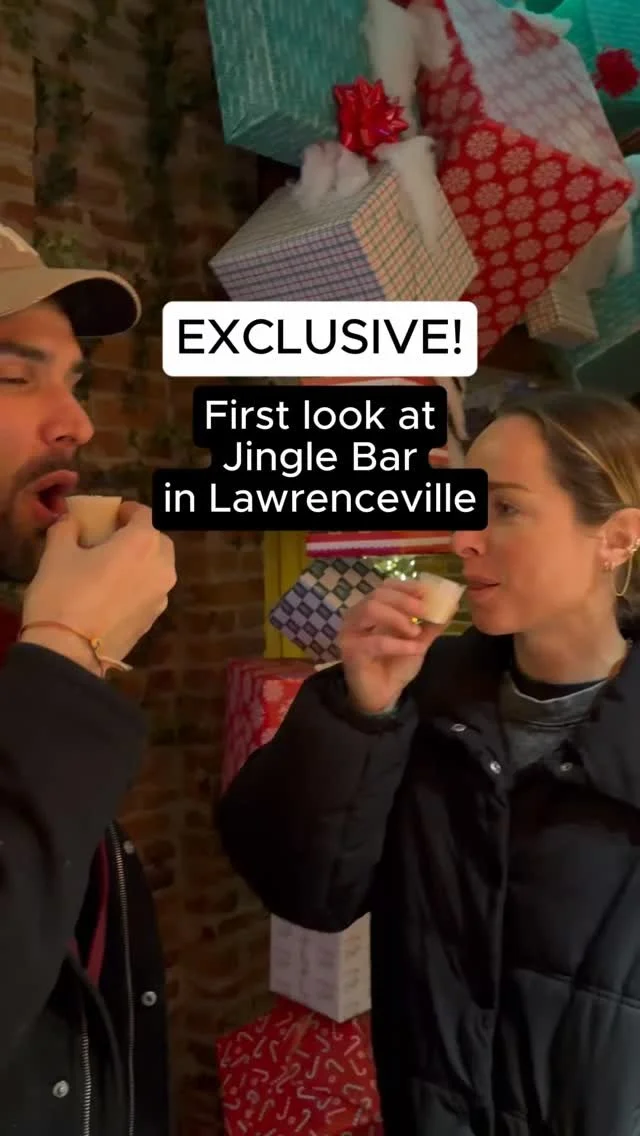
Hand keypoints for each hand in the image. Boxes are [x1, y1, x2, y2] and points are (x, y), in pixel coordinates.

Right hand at [20, 502, 175, 674]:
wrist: (69, 652)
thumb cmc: (64, 594)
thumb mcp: (57, 553)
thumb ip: (68, 529)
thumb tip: (71, 521)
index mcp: (143, 542)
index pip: (144, 514)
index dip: (128, 510)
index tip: (112, 514)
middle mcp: (162, 567)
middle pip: (158, 541)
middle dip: (140, 536)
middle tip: (112, 540)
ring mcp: (162, 596)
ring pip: (158, 568)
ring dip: (141, 562)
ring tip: (112, 568)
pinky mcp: (155, 620)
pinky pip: (151, 591)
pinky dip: (139, 585)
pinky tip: (114, 593)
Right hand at [338, 578, 443, 713]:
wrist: (383, 695)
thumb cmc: (396, 665)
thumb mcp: (418, 641)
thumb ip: (431, 624)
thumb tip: (451, 604)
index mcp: (373, 608)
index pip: (386, 586)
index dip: (408, 586)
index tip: (428, 593)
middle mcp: (357, 615)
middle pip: (378, 595)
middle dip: (405, 600)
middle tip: (425, 611)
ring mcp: (350, 631)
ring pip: (371, 610)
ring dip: (398, 617)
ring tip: (416, 631)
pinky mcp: (350, 651)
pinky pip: (374, 642)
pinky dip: (398, 644)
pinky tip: (414, 648)